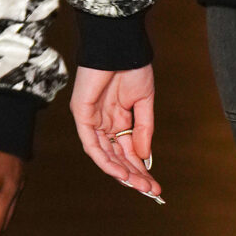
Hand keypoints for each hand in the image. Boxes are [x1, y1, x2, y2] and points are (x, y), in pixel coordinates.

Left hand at [71, 64, 161, 199]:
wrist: (121, 45)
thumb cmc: (132, 66)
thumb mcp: (143, 102)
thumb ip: (143, 130)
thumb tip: (144, 156)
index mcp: (117, 119)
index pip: (126, 150)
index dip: (140, 168)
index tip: (154, 185)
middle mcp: (102, 122)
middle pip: (116, 156)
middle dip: (134, 174)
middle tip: (150, 190)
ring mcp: (90, 119)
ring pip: (104, 154)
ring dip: (121, 171)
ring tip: (138, 184)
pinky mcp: (81, 113)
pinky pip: (90, 143)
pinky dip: (104, 158)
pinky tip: (119, 171)